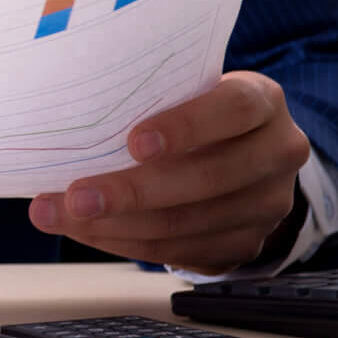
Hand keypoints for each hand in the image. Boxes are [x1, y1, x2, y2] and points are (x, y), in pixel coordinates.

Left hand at [28, 71, 310, 270]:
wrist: (241, 149)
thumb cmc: (192, 106)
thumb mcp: (185, 85)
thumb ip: (150, 93)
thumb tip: (64, 110)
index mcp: (264, 101)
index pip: (235, 108)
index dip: (186, 126)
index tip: (133, 143)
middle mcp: (277, 154)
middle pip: (208, 178)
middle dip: (133, 192)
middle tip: (76, 197)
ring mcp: (267, 205)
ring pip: (191, 223)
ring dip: (117, 226)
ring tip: (60, 216)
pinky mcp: (246, 243)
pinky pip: (183, 251)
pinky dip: (128, 244)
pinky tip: (89, 232)